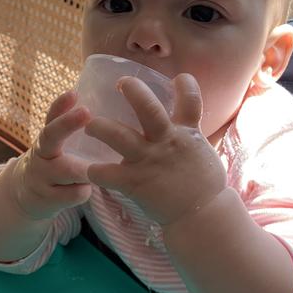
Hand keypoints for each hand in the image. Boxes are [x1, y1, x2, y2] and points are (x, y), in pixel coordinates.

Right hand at [10, 90, 92, 219]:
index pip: (50, 117)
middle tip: (86, 112)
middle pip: (50, 136)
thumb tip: (101, 104)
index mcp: (45, 138)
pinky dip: (83, 191)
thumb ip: (69, 127)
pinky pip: (74, 194)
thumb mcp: (54, 144)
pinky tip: (86, 189)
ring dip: (85, 169)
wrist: (25, 196)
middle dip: (67, 124)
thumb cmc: (52, 163)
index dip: (60, 105)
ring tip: (96, 169)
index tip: (74, 93)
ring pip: (68, 170)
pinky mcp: (47, 199)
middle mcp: (40, 154)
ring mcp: (41, 177)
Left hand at [85, 74, 226, 226]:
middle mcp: (167, 141)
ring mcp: (150, 161)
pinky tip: (89, 171)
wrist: (202, 216)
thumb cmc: (203, 184)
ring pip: (120, 136)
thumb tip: (187, 119)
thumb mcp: (202, 151)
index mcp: (187, 132)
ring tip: (90, 125)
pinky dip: (96, 172)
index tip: (177, 77)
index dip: (185, 84)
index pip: (190, 100)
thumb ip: (190, 133)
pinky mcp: (137, 183)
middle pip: (149, 109)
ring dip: (101, 128)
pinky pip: (109, 174)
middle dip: (133, 92)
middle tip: (121, 83)